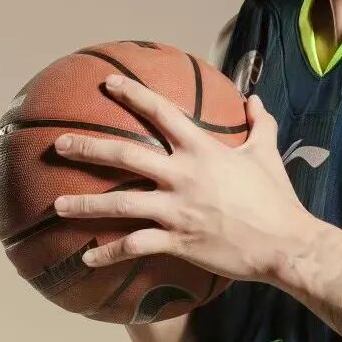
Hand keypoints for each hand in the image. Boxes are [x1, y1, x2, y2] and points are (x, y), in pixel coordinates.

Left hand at [52, 74, 314, 282]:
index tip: (109, 84)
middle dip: (88, 148)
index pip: (162, 113)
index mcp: (204, 150)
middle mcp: (184, 176)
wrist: (284, 243)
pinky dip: (109, 252)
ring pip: (121, 203)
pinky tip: (88, 258)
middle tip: (60, 144)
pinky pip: (135, 245)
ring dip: (85, 204)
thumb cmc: (275, 197)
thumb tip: (255, 99)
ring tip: (57, 203)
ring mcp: (177, 210)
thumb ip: (260, 124)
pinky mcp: (177, 241)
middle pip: (126, 156)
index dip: (134, 94)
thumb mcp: (267, 154)